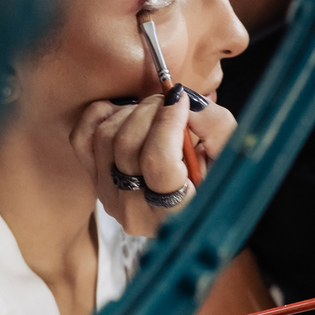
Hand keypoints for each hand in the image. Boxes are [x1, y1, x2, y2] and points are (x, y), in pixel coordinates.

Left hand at [70, 85, 235, 236]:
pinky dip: (101, 116)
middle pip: (127, 146)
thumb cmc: (216, 183)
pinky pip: (83, 138)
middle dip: (151, 110)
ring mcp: (110, 197)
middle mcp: (135, 211)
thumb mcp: (231, 159)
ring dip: (131, 112)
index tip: (181, 100)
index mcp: (174, 214)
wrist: (191, 209)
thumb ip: (215, 128)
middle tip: (170, 102)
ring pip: (105, 138)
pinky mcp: (96, 181)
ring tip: (155, 112)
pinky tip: (126, 114)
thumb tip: (184, 101)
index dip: (168, 121)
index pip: (157, 161)